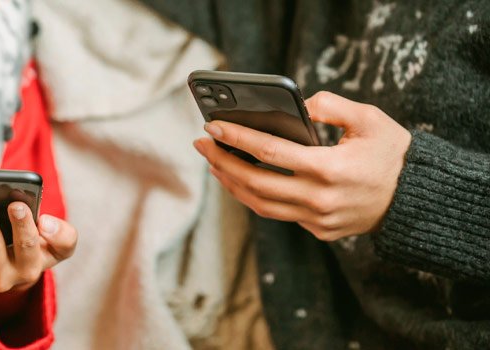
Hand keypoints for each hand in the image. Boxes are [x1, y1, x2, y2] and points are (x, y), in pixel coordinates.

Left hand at [194, 91, 411, 240]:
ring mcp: (318, 219)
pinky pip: (278, 214)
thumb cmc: (392, 153)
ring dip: (232, 183)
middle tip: (202, 144)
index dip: (237, 138)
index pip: (269, 153)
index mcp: (329, 169)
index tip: (212, 126)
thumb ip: (332, 106)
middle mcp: (319, 199)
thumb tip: (298, 104)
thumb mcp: (370, 119)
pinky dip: (255, 198)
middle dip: (222, 161)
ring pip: (260, 205)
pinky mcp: (319, 230)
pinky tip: (242, 180)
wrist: (416, 198)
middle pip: (255, 183)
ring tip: (214, 162)